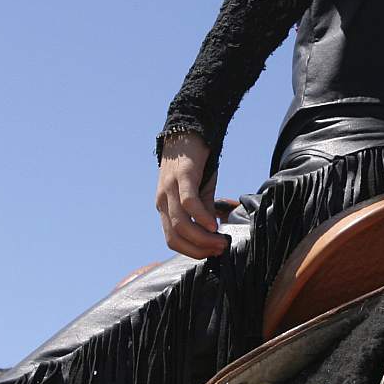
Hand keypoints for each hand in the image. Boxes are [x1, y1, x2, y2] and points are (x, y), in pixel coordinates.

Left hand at [155, 133, 228, 258]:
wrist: (190, 130)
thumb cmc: (195, 162)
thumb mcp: (200, 191)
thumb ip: (204, 211)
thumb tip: (214, 232)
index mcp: (166, 207)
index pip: (173, 240)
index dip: (193, 251)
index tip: (213, 253)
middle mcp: (163, 201)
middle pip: (175, 237)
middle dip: (198, 249)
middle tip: (219, 249)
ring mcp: (170, 189)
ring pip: (181, 224)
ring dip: (202, 237)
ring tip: (220, 240)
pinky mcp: (182, 176)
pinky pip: (188, 203)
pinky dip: (201, 217)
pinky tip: (214, 224)